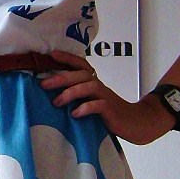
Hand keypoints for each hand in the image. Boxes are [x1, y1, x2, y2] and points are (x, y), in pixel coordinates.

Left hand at [38, 49, 174, 144]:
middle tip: (43, 84)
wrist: (137, 123)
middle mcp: (99, 86)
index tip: (52, 55)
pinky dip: (85, 108)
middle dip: (61, 78)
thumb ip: (78, 97)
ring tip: (56, 102)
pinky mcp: (111, 110)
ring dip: (71, 93)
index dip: (68, 58)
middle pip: (81, 75)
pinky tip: (75, 114)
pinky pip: (98, 106)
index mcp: (94, 83)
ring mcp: (106, 97)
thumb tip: (51, 96)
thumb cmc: (110, 113)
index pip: (81, 65)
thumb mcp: (92, 101)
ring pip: (88, 87)